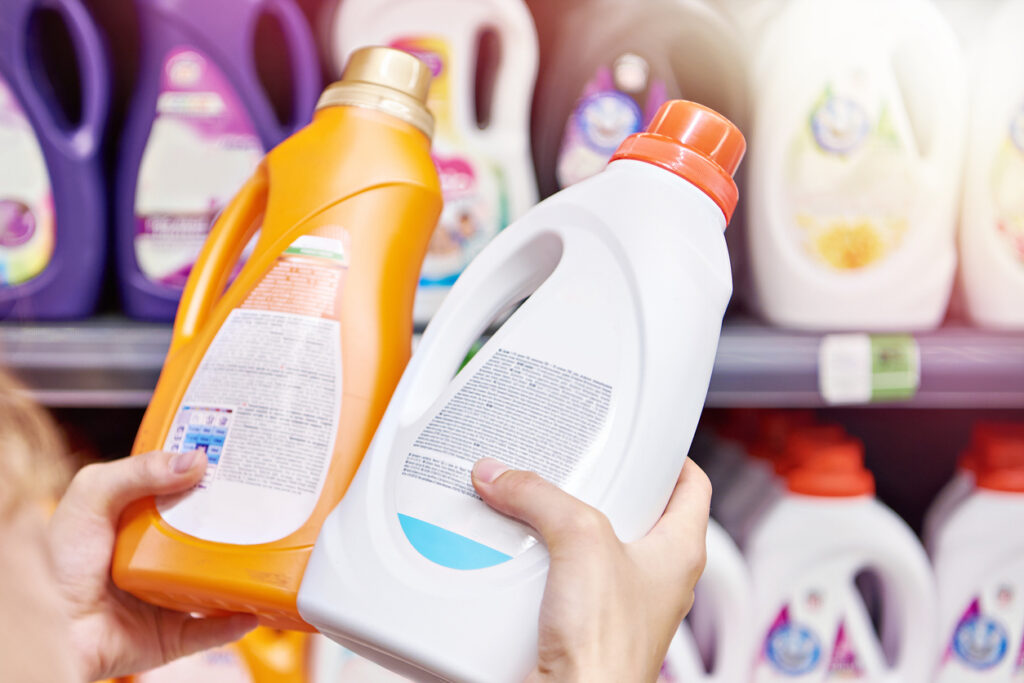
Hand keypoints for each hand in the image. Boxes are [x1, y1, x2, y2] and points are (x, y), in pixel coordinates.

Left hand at [48, 451, 257, 680]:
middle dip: (238, 521)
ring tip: (275, 549)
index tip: (243, 458)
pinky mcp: (171, 635)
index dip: (211, 476)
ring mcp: (166, 597)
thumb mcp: (91, 497)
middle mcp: (156, 558)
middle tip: (271, 500)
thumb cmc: (54, 564)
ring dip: (245, 571)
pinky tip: (257, 603)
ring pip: (219, 582)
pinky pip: (213, 629)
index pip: (182, 492)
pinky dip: (237, 619)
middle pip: (209, 535)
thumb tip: (195, 461)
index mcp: (138, 521)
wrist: (48, 628)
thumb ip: (138, 472)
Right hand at [472, 458, 711, 682]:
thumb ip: (541, 498)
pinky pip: (560, 582)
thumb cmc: (608, 649)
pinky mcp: (582, 626)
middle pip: (634, 515)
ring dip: (560, 529)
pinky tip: (513, 554)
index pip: (692, 488)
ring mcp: (619, 605)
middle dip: (599, 489)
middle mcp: (655, 579)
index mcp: (679, 552)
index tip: (644, 439)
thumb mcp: (581, 542)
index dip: (671, 457)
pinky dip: (538, 566)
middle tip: (571, 467)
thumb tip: (505, 477)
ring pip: (592, 549)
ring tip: (533, 504)